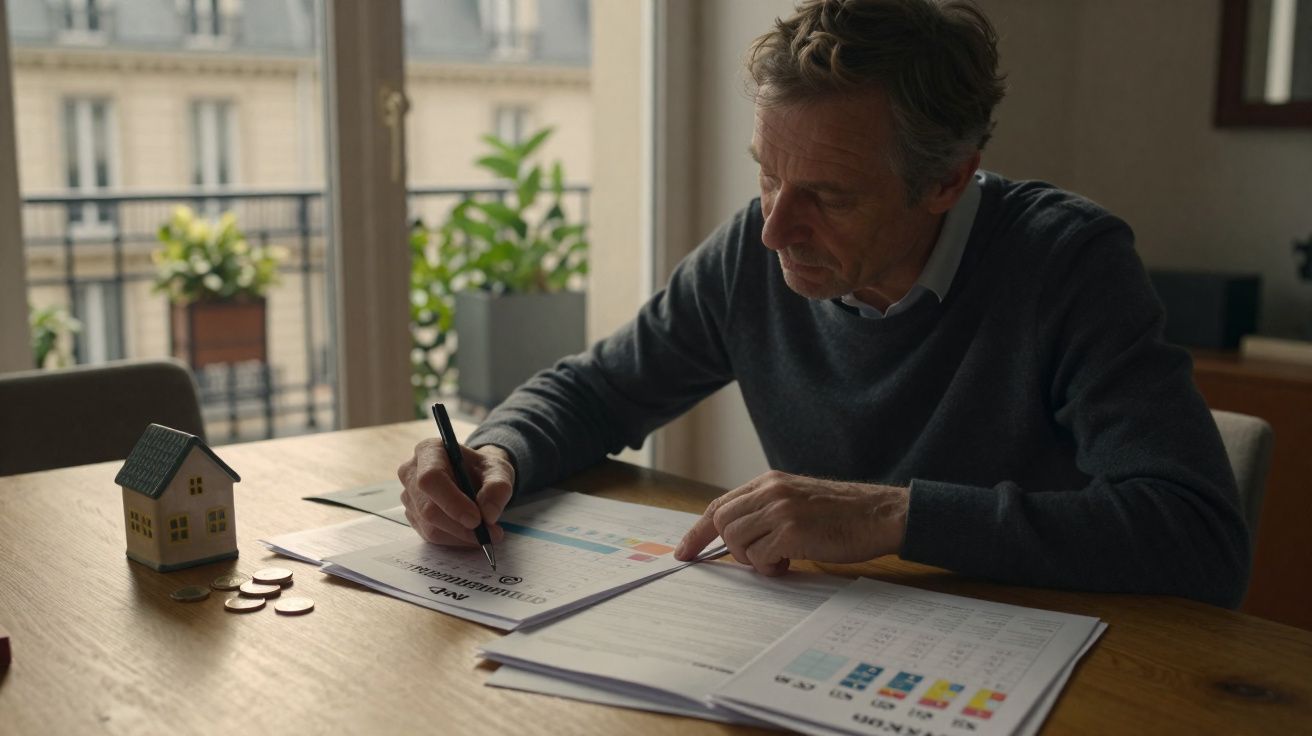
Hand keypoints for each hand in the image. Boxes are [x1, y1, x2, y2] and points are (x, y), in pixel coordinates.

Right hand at [398, 440, 514, 545]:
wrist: (474, 477)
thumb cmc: (482, 470)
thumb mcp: (499, 471)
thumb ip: (498, 488)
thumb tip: (488, 515)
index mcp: (429, 450)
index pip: (431, 478)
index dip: (452, 502)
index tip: (477, 519)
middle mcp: (411, 472)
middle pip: (428, 508)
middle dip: (461, 526)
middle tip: (490, 533)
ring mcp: (409, 496)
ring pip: (430, 527)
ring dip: (461, 536)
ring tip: (488, 534)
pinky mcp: (413, 516)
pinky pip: (431, 536)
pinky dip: (456, 539)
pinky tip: (472, 534)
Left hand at [673, 470, 908, 574]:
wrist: (879, 514)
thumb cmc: (844, 514)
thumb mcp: (798, 500)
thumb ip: (768, 511)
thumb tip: (736, 539)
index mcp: (770, 482)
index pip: (719, 504)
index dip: (697, 531)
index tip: (684, 552)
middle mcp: (771, 491)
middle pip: (721, 523)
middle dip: (729, 549)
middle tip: (755, 560)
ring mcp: (780, 509)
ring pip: (735, 541)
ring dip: (752, 560)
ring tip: (779, 560)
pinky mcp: (792, 531)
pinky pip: (758, 557)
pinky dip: (768, 567)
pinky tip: (789, 564)